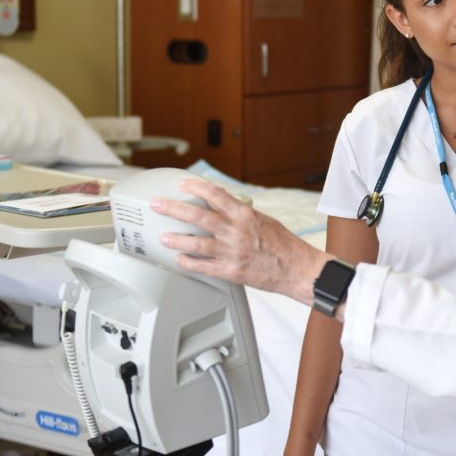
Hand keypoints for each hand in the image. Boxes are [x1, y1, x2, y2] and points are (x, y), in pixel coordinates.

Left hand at [151, 177, 327, 302]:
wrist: (297, 268)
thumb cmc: (284, 245)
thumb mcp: (265, 221)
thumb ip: (243, 215)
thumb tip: (226, 206)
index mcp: (245, 216)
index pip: (217, 195)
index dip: (197, 187)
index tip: (182, 184)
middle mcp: (236, 232)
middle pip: (199, 217)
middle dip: (175, 209)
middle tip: (158, 205)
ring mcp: (232, 252)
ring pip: (197, 243)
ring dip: (177, 239)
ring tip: (164, 237)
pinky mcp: (231, 271)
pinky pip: (204, 267)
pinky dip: (189, 263)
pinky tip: (180, 260)